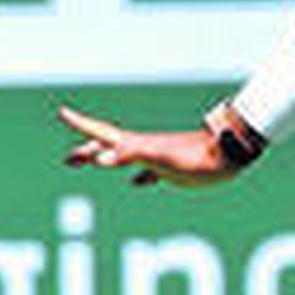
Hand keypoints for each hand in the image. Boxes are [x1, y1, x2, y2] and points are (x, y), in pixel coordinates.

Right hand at [58, 106, 240, 187]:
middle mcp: (146, 148)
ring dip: (108, 159)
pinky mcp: (176, 168)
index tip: (62, 111)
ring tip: (95, 162)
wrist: (232, 153)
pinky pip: (150, 171)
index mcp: (138, 145)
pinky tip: (140, 182)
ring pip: (127, 157)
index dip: (82, 125)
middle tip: (68, 158)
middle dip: (87, 150)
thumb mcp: (160, 157)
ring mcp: (160, 157)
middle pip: (109, 146)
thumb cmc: (196, 157)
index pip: (103, 134)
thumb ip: (130, 155)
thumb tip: (100, 157)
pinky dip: (140, 176)